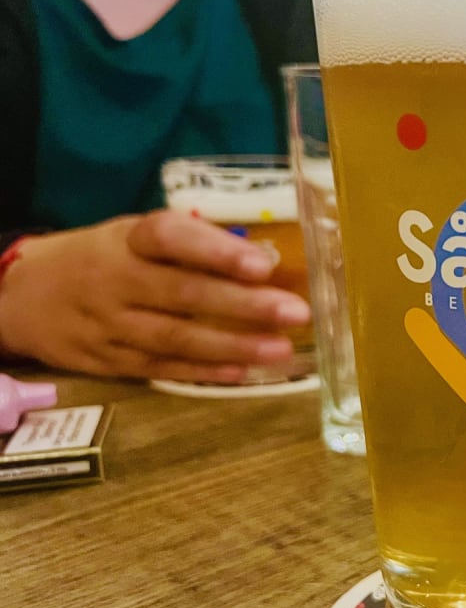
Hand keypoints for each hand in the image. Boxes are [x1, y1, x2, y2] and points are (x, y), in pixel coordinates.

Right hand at [0, 210, 311, 381]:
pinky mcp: (109, 360)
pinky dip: (205, 371)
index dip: (216, 250)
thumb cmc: (105, 258)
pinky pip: (162, 367)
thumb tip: (265, 260)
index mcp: (127, 240)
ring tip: (281, 349)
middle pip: (183, 293)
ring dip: (233, 345)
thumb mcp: (134, 236)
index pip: (169, 237)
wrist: (25, 297)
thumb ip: (192, 245)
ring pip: (176, 337)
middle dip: (244, 305)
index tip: (263, 263)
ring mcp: (110, 324)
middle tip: (296, 312)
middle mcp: (116, 280)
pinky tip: (243, 372)